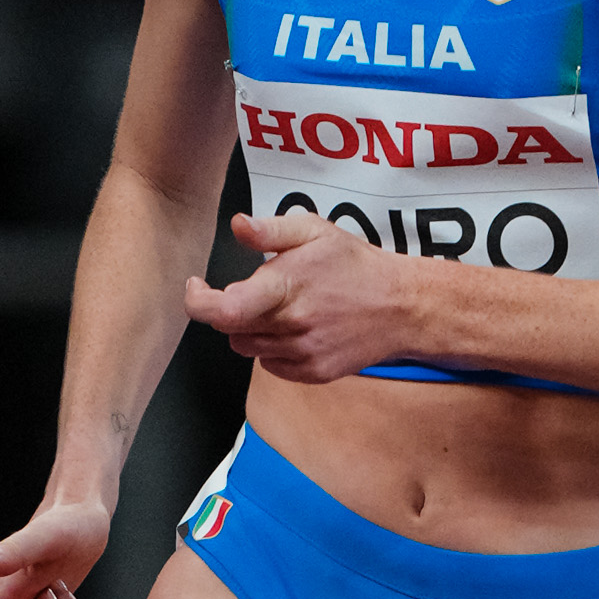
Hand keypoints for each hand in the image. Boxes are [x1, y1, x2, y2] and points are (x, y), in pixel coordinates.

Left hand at [185, 208, 414, 381]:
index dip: (198, 302)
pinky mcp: (312, 373)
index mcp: (286, 288)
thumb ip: (270, 229)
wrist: (400, 306)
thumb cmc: (354, 265)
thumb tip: (237, 225)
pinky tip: (296, 328)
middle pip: (229, 329)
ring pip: (247, 348)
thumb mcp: (315, 231)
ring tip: (280, 308)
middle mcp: (291, 325)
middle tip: (254, 292)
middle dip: (230, 309)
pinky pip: (270, 364)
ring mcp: (303, 353)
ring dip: (250, 329)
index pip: (223, 310)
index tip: (198, 287)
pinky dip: (272, 348)